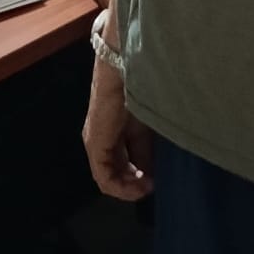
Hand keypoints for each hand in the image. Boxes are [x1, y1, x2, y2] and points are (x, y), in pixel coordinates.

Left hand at [83, 58, 152, 200]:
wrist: (124, 66)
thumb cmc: (141, 88)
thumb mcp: (149, 124)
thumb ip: (149, 147)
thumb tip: (155, 172)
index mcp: (118, 131)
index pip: (127, 163)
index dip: (143, 176)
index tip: (159, 179)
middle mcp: (103, 139)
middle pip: (118, 172)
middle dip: (137, 184)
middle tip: (154, 185)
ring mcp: (96, 142)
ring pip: (109, 178)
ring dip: (130, 187)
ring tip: (147, 186)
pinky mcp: (94, 144)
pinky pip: (104, 177)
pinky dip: (122, 187)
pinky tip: (139, 184)